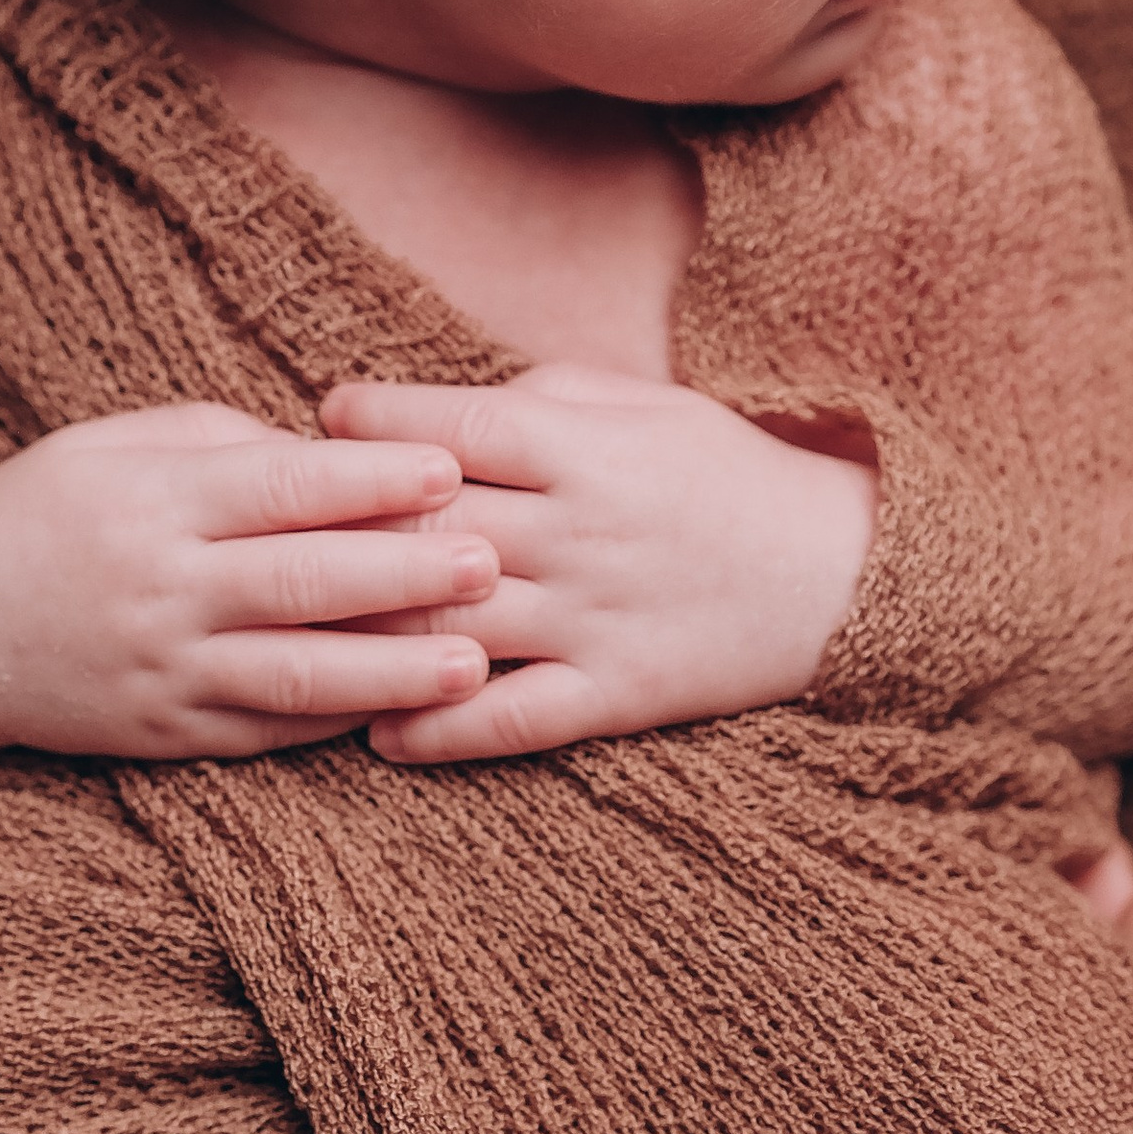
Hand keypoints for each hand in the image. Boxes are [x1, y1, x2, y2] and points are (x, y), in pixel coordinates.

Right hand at [0, 401, 501, 760]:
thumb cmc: (44, 512)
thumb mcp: (117, 447)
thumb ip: (226, 447)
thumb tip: (340, 452)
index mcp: (154, 499)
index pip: (280, 485)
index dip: (370, 477)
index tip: (451, 465)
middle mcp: (159, 587)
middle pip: (301, 580)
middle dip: (405, 570)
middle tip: (494, 558)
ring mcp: (160, 668)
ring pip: (292, 671)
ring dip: (392, 668)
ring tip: (475, 661)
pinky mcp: (160, 733)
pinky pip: (263, 730)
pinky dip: (338, 720)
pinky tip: (407, 711)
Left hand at [319, 366, 876, 763]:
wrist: (849, 575)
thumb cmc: (727, 475)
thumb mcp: (644, 405)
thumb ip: (537, 400)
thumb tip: (429, 415)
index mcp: (580, 447)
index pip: (441, 430)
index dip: (365, 424)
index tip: (326, 425)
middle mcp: (577, 531)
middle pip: (423, 531)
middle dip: (340, 533)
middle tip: (283, 537)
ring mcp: (593, 619)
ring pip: (447, 626)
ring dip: (363, 636)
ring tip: (302, 640)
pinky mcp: (616, 694)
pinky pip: (508, 722)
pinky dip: (434, 732)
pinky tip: (378, 733)